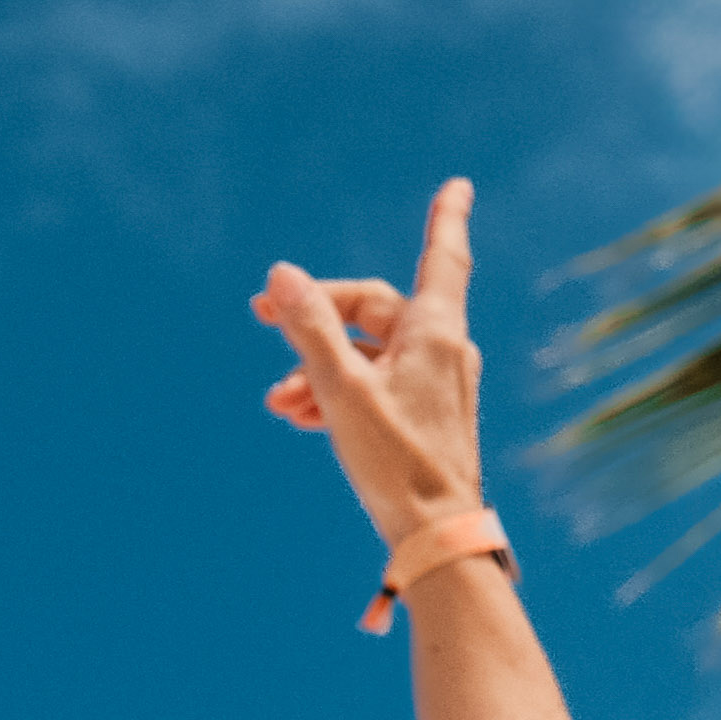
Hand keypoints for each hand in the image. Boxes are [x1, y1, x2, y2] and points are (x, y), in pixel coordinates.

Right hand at [251, 178, 497, 546]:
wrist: (433, 535)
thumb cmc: (395, 461)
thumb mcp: (341, 389)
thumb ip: (310, 328)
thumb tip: (283, 273)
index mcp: (435, 331)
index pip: (443, 256)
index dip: (447, 217)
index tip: (459, 184)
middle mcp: (442, 349)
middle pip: (373, 308)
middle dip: (315, 316)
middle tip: (261, 317)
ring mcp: (433, 383)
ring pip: (366, 352)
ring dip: (316, 366)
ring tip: (278, 400)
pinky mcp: (421, 414)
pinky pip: (372, 384)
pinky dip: (335, 391)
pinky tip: (298, 414)